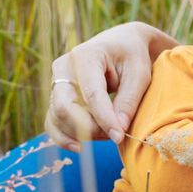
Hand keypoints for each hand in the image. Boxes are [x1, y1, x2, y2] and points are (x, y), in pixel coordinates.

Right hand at [45, 22, 177, 149]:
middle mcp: (64, 67)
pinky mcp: (56, 95)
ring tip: (107, 134)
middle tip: (113, 134)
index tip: (119, 137)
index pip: (91, 94)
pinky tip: (80, 147)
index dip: (104, 118)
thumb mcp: (139, 74)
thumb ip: (129, 100)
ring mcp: (56, 81)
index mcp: (85, 56)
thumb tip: (118, 130)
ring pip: (57, 117)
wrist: (121, 44)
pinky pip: (52, 121)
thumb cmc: (132, 56)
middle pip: (65, 107)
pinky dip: (64, 137)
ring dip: (81, 134)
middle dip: (89, 128)